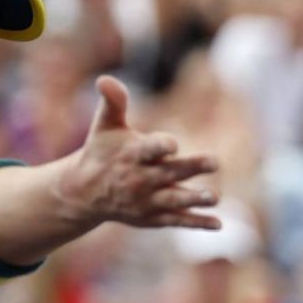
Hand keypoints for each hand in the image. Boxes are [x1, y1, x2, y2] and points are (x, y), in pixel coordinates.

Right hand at [54, 76, 220, 229]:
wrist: (85, 193)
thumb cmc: (101, 151)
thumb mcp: (104, 125)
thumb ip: (113, 102)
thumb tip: (104, 78)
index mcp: (130, 155)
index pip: (147, 150)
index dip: (159, 146)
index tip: (173, 144)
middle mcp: (139, 179)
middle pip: (168, 174)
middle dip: (191, 168)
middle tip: (215, 162)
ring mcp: (146, 201)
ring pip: (173, 200)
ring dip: (194, 200)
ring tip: (214, 197)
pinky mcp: (152, 217)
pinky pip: (176, 221)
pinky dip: (196, 223)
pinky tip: (218, 224)